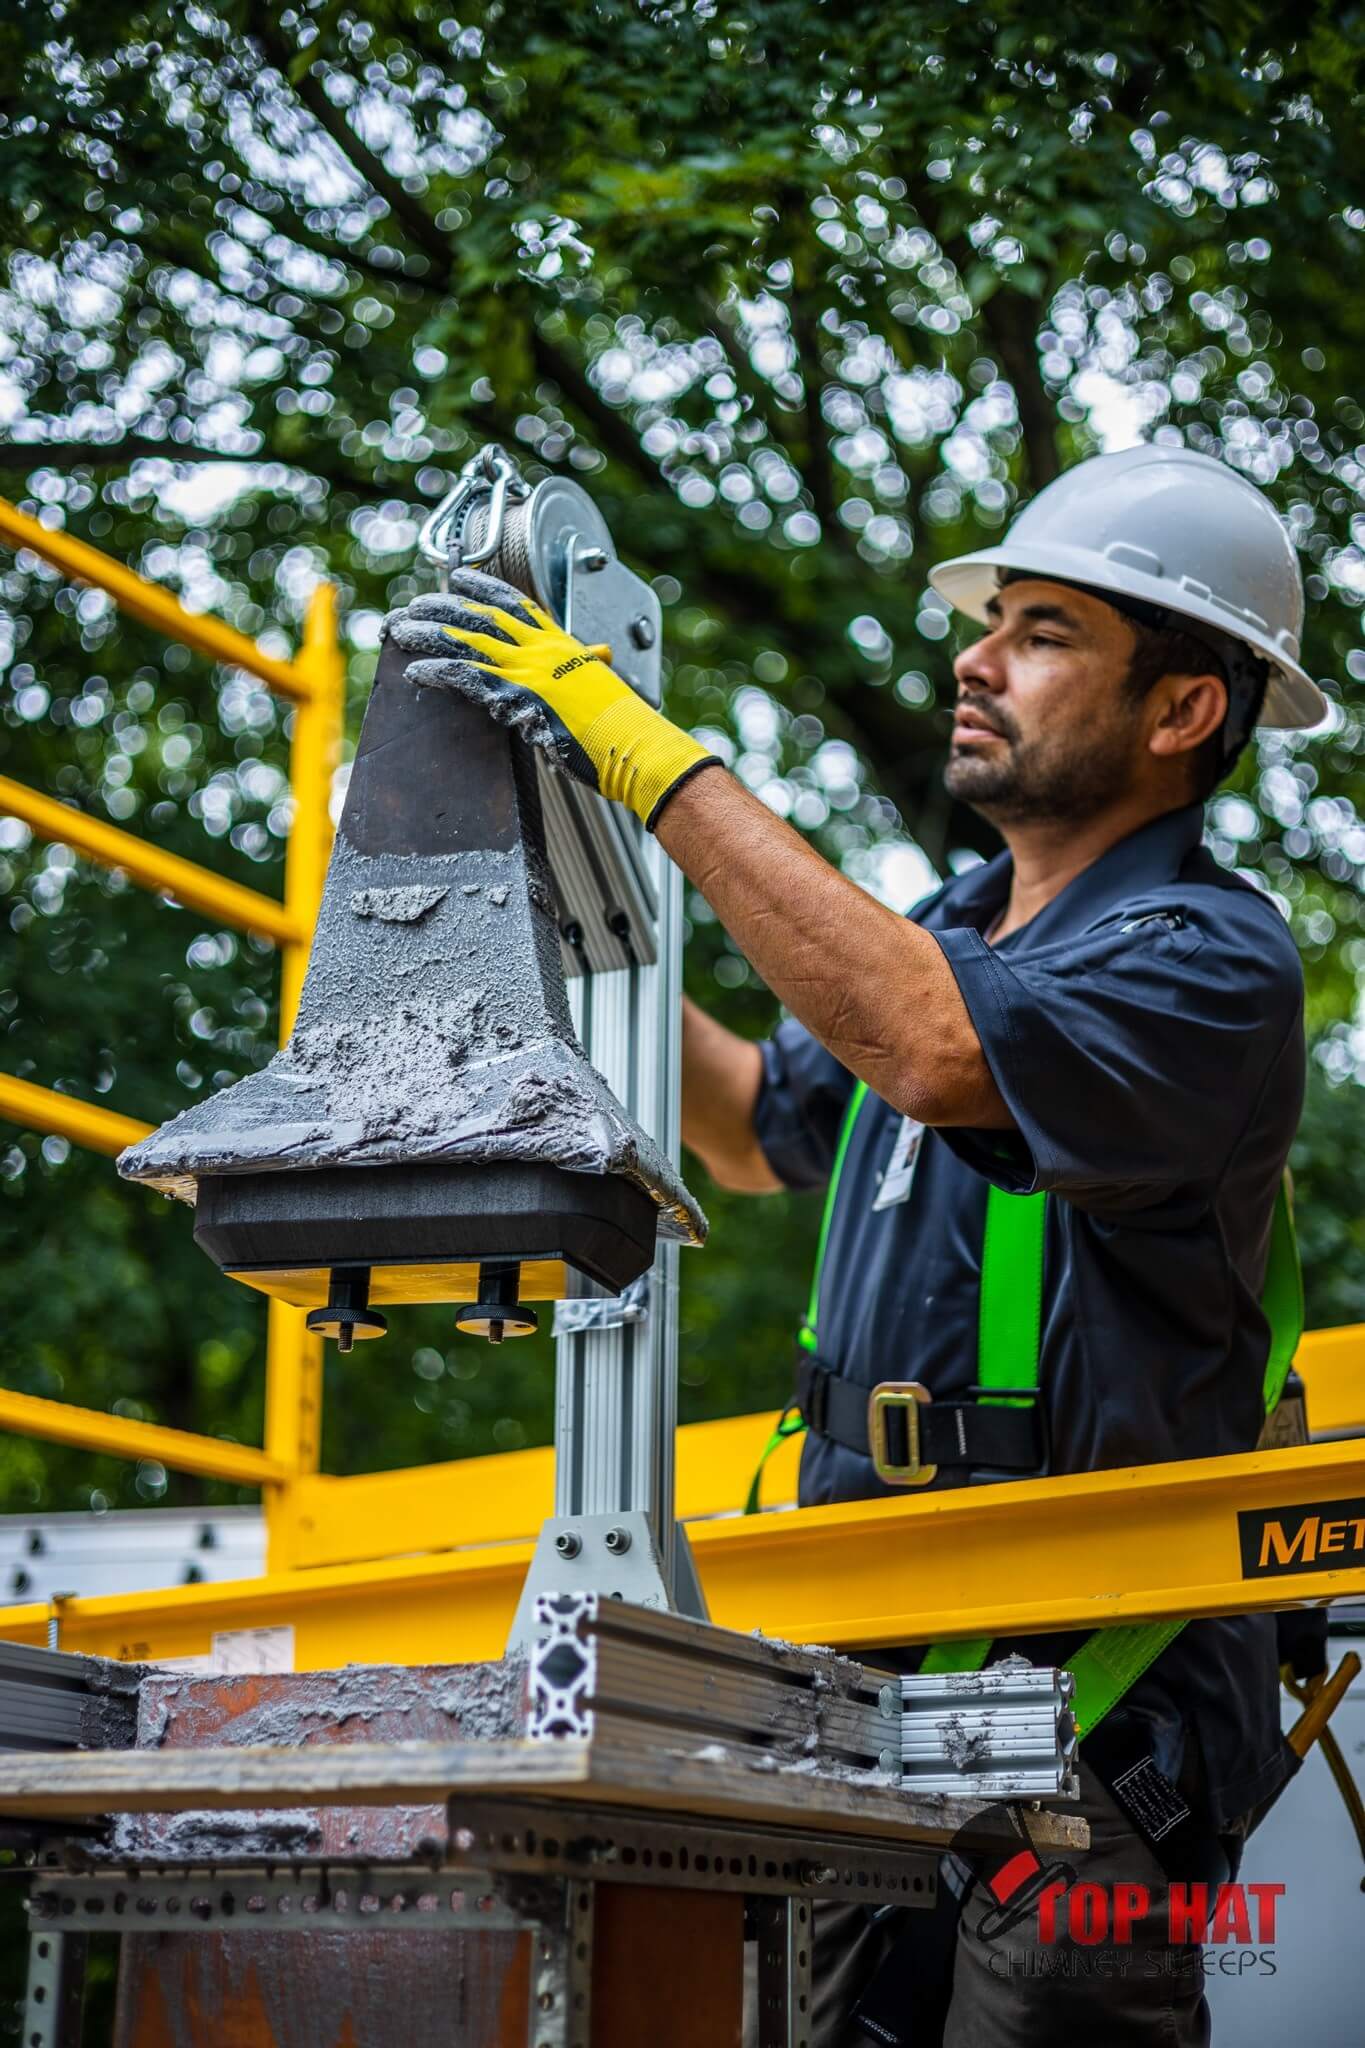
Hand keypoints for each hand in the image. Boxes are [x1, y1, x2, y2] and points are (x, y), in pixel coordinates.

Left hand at [387, 569, 718, 828]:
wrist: (634, 745)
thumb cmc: (624, 726)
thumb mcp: (604, 687)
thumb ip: (591, 669)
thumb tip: (599, 658)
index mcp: (561, 645)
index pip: (515, 604)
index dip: (483, 586)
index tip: (457, 576)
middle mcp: (542, 651)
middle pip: (482, 616)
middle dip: (442, 607)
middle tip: (411, 605)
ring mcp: (529, 672)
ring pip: (467, 641)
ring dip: (428, 634)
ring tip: (398, 629)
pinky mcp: (518, 699)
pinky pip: (468, 679)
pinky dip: (439, 673)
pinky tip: (415, 671)